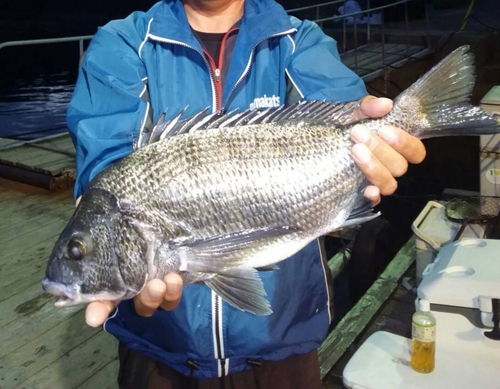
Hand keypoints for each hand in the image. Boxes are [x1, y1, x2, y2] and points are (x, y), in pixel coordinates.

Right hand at [74, 198, 183, 325]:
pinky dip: (173, 292)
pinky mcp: (170, 283)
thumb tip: (81, 202)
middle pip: (130, 302)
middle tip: (152, 286)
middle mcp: (129, 281)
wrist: (165, 212)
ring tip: (165, 281)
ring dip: (157, 296)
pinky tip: (175, 278)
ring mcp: (150, 284)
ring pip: (150, 302)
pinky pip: (171, 297)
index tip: (93, 317)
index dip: (96, 307)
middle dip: (140, 299)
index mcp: (110, 270)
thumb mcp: (117, 209)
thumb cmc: (132, 215)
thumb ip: (99, 211)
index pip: (99, 295)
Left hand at [351, 95, 425, 204]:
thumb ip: (370, 107)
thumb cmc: (346, 127)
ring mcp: (377, 182)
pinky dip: (373, 196)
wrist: (321, 143)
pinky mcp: (361, 194)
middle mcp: (390, 167)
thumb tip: (385, 105)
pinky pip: (374, 201)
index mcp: (396, 147)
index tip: (384, 129)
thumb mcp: (356, 113)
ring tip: (354, 150)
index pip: (416, 152)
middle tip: (358, 133)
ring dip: (374, 167)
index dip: (405, 143)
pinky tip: (366, 189)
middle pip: (400, 167)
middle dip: (380, 149)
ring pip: (389, 183)